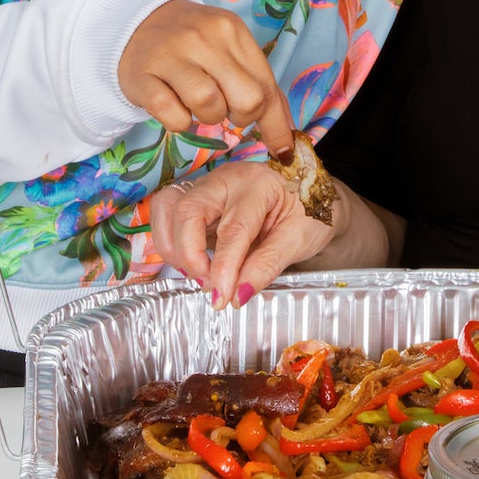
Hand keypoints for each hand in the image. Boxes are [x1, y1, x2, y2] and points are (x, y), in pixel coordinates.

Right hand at [118, 0, 293, 157]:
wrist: (135, 24)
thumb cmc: (193, 45)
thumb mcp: (230, 51)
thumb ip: (259, 85)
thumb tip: (287, 137)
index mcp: (233, 32)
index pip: (267, 86)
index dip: (276, 125)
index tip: (283, 152)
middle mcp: (205, 38)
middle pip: (247, 99)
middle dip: (240, 116)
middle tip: (225, 108)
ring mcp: (172, 55)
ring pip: (209, 106)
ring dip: (207, 118)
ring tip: (196, 103)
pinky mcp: (143, 76)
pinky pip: (173, 117)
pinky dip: (178, 122)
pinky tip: (173, 106)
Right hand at [148, 159, 336, 309]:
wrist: (311, 196)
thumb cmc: (309, 214)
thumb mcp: (299, 240)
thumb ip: (266, 266)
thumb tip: (237, 296)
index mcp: (260, 184)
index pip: (233, 229)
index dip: (223, 268)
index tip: (222, 299)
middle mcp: (227, 178)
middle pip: (187, 210)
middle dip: (189, 255)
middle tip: (211, 285)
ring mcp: (207, 185)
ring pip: (167, 206)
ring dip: (173, 246)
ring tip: (199, 273)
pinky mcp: (196, 197)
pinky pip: (166, 211)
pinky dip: (169, 239)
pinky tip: (191, 260)